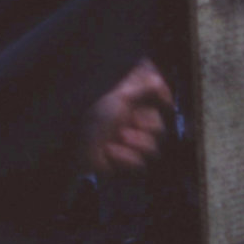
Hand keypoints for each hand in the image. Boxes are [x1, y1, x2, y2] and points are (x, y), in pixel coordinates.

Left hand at [82, 59, 172, 175]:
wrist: (78, 145)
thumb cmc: (96, 115)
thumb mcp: (121, 96)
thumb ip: (144, 87)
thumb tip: (160, 80)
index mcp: (135, 105)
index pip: (159, 100)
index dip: (164, 99)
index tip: (165, 101)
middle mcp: (136, 124)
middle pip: (159, 128)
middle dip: (144, 127)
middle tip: (128, 124)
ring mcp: (133, 145)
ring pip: (153, 148)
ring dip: (135, 143)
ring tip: (118, 138)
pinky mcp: (128, 163)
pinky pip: (141, 164)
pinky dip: (125, 157)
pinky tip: (110, 151)